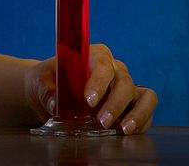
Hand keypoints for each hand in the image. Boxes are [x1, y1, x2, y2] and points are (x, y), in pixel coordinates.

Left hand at [24, 44, 157, 133]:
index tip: (88, 101)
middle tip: (102, 122)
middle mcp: (114, 68)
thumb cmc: (49, 80)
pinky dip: (142, 122)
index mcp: (94, 55)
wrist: (52, 90)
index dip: (98, 82)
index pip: (102, 65)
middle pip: (124, 82)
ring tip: (124, 130)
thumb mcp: (41, 81)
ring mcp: (126, 86)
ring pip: (143, 95)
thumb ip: (47, 90)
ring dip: (137, 113)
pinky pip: (147, 110)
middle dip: (115, 104)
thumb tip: (55, 104)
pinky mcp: (133, 103)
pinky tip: (128, 133)